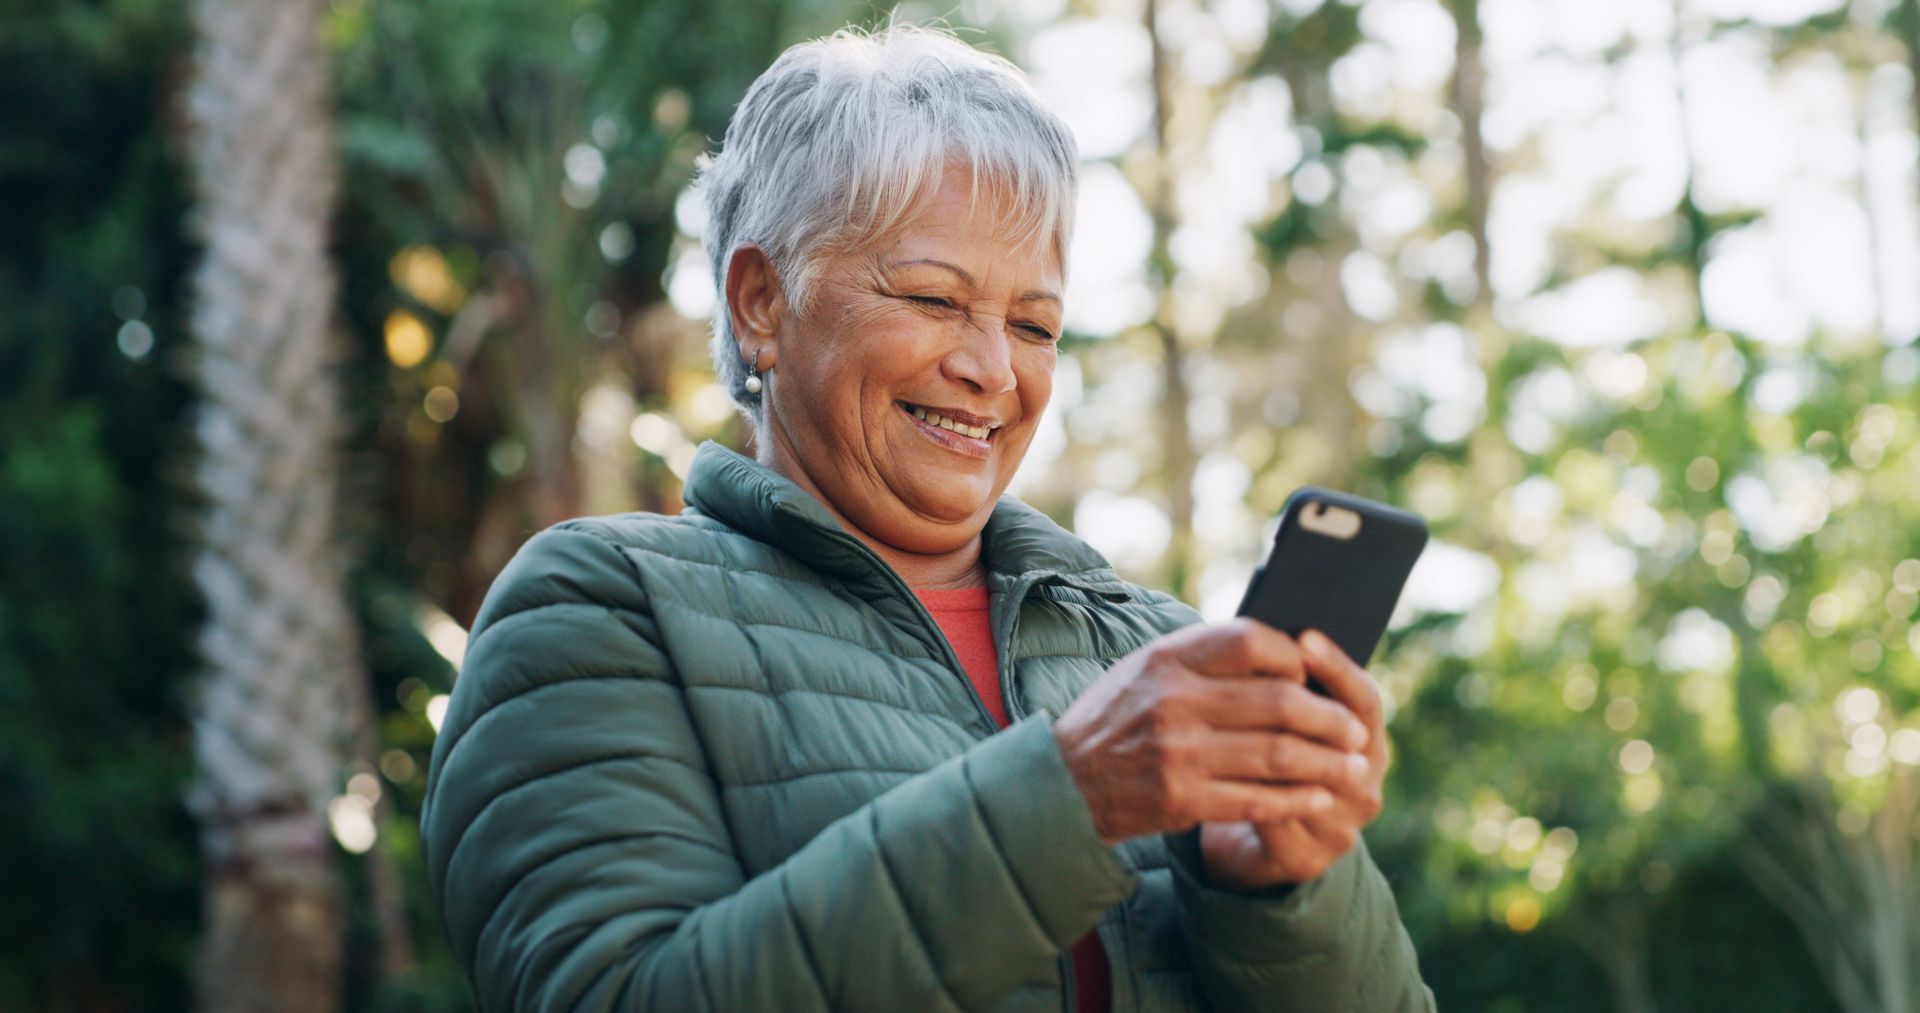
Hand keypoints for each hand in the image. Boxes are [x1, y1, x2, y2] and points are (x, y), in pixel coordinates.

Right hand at [1052, 618, 1372, 846]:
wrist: (1063, 784)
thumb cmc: (1117, 719)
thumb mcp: (1146, 669)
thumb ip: (1204, 657)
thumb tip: (1284, 651)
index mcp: (1167, 658)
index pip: (1250, 640)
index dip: (1294, 656)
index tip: (1314, 674)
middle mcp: (1174, 700)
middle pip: (1278, 701)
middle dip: (1329, 718)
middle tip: (1354, 730)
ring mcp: (1179, 752)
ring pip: (1278, 754)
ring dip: (1326, 761)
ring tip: (1353, 765)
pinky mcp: (1182, 798)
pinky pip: (1258, 798)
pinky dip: (1296, 798)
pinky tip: (1319, 796)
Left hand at [1198, 629, 1386, 890]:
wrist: (1255, 839)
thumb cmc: (1263, 757)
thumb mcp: (1279, 719)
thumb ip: (1283, 685)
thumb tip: (1275, 626)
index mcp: (1365, 740)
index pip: (1364, 697)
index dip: (1337, 667)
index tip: (1305, 636)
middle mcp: (1366, 782)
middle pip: (1347, 737)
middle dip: (1303, 702)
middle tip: (1270, 671)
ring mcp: (1343, 825)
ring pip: (1313, 780)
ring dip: (1275, 747)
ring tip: (1236, 718)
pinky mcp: (1308, 858)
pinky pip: (1279, 821)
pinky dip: (1252, 793)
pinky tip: (1223, 771)